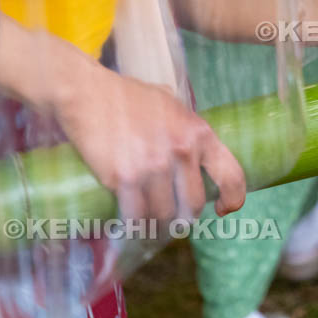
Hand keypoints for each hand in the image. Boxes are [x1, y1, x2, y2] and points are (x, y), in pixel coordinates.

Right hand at [0, 17, 246, 216]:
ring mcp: (152, 166)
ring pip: (164, 214)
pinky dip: (135, 223)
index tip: (222, 209)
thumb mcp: (171, 104)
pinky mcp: (123, 178)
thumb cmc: (128, 97)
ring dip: (158, 222)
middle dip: (185, 215)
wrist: (85, 93)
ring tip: (150, 219)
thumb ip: (187, 128)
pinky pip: (136, 215)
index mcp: (198, 132)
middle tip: (174, 216)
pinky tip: (133, 222)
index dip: (232, 199)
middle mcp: (180, 151)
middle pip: (194, 204)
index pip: (231, 176)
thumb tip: (198, 151)